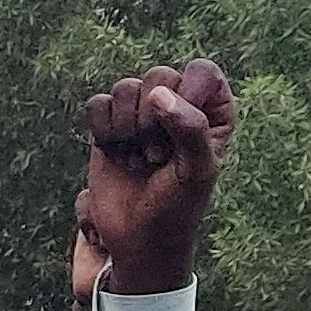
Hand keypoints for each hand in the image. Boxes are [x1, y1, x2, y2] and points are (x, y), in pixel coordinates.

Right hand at [80, 61, 238, 296]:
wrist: (137, 238)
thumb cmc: (177, 208)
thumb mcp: (196, 171)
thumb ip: (189, 129)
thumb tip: (157, 94)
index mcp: (213, 112)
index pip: (202, 72)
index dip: (187, 94)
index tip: (180, 131)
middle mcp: (178, 105)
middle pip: (159, 76)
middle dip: (151, 120)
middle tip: (156, 158)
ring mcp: (141, 114)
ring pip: (124, 88)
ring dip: (126, 130)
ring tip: (137, 161)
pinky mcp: (108, 126)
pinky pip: (97, 104)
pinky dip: (103, 132)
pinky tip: (116, 156)